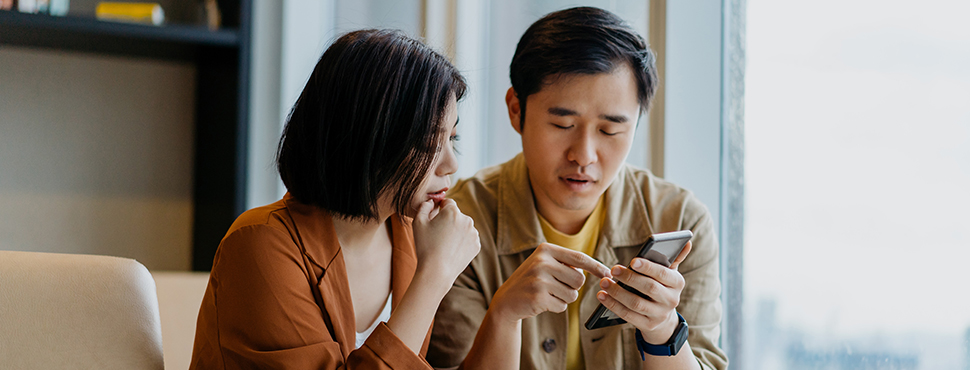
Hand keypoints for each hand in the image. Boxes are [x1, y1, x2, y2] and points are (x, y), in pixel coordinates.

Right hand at [412, 199, 480, 283]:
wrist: (437, 271)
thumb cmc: (425, 246)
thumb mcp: (418, 222)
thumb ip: (424, 206)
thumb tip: (431, 202)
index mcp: (453, 211)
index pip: (448, 202)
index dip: (440, 208)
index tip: (435, 218)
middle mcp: (467, 219)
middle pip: (456, 215)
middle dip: (448, 221)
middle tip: (437, 234)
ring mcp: (473, 233)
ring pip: (463, 227)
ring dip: (456, 231)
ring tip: (444, 244)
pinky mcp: (476, 245)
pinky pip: (468, 239)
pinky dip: (462, 242)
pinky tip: (451, 250)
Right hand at [489, 243, 611, 322]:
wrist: (507, 300)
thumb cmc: (532, 281)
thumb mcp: (545, 264)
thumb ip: (567, 263)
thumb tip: (601, 271)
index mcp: (545, 250)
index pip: (579, 257)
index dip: (596, 266)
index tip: (609, 273)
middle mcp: (542, 262)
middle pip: (579, 279)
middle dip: (573, 287)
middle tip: (556, 287)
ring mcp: (539, 280)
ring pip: (573, 294)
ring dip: (565, 298)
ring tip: (548, 294)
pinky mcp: (538, 297)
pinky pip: (562, 306)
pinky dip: (556, 307)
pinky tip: (542, 302)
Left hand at [596, 241, 691, 343]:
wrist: (663, 317)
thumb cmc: (661, 286)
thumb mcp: (669, 273)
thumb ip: (674, 257)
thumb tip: (687, 241)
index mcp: (677, 283)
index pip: (664, 274)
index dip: (648, 267)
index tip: (632, 261)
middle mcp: (672, 300)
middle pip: (650, 288)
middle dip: (630, 278)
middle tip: (613, 269)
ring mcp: (660, 315)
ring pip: (636, 303)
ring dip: (618, 292)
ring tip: (604, 282)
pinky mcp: (647, 325)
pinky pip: (628, 315)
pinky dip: (613, 305)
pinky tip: (602, 295)